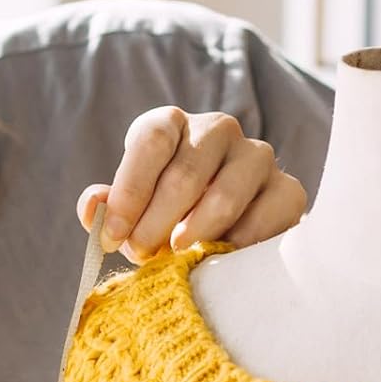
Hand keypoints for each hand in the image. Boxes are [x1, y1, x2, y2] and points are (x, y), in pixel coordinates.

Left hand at [76, 106, 307, 263]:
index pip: (152, 141)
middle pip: (184, 174)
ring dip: (195, 234)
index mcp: (173, 124)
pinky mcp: (287, 190)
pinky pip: (263, 220)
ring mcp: (257, 156)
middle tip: (140, 255)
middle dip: (155, 223)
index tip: (113, 235)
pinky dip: (237, 245)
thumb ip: (110, 208)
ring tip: (177, 257)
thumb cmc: (167, 214)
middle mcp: (217, 129)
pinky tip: (220, 257)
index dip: (130, 190)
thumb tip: (93, 207)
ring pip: (225, 196)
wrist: (231, 226)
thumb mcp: (133, 208)